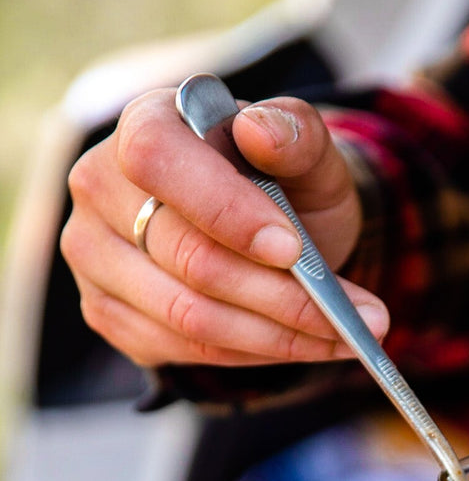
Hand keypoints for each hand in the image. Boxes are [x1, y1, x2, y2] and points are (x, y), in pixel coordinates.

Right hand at [61, 88, 388, 370]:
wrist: (270, 230)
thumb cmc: (284, 183)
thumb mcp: (309, 152)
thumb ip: (296, 132)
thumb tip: (262, 130)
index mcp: (143, 124)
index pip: (158, 161)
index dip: (225, 211)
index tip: (293, 249)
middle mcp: (100, 187)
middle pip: (189, 260)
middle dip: (283, 297)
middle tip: (361, 315)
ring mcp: (94, 255)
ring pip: (188, 318)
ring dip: (279, 337)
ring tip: (345, 338)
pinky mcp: (108, 313)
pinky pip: (184, 350)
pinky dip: (255, 356)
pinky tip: (301, 346)